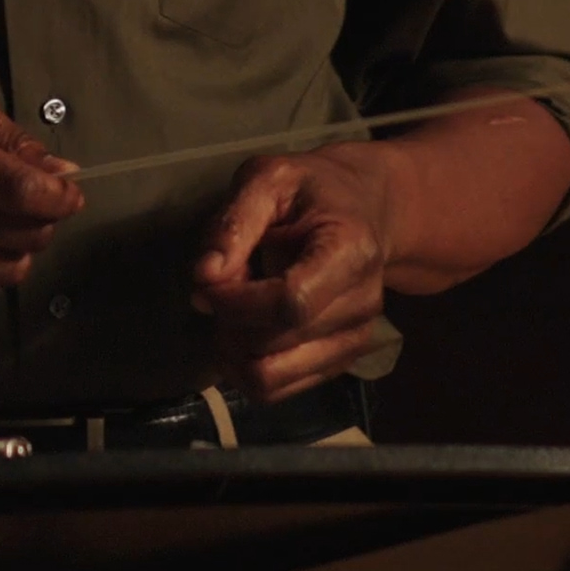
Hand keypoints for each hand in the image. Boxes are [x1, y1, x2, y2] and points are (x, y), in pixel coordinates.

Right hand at [0, 88, 84, 306]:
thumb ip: (9, 139)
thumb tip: (60, 173)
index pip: (18, 190)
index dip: (58, 196)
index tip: (69, 192)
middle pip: (24, 233)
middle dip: (46, 217)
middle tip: (34, 201)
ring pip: (12, 269)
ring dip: (22, 246)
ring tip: (2, 222)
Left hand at [193, 146, 404, 402]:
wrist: (366, 210)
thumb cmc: (311, 190)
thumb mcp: (269, 179)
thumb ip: (234, 223)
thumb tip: (204, 277)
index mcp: (351, 252)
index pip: (291, 303)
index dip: (238, 304)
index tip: (209, 285)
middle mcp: (363, 305)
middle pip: (276, 347)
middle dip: (228, 325)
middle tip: (216, 292)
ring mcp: (356, 340)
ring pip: (273, 380)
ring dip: (234, 352)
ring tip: (228, 314)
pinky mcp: (342, 362)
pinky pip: (279, 391)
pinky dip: (248, 367)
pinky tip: (243, 331)